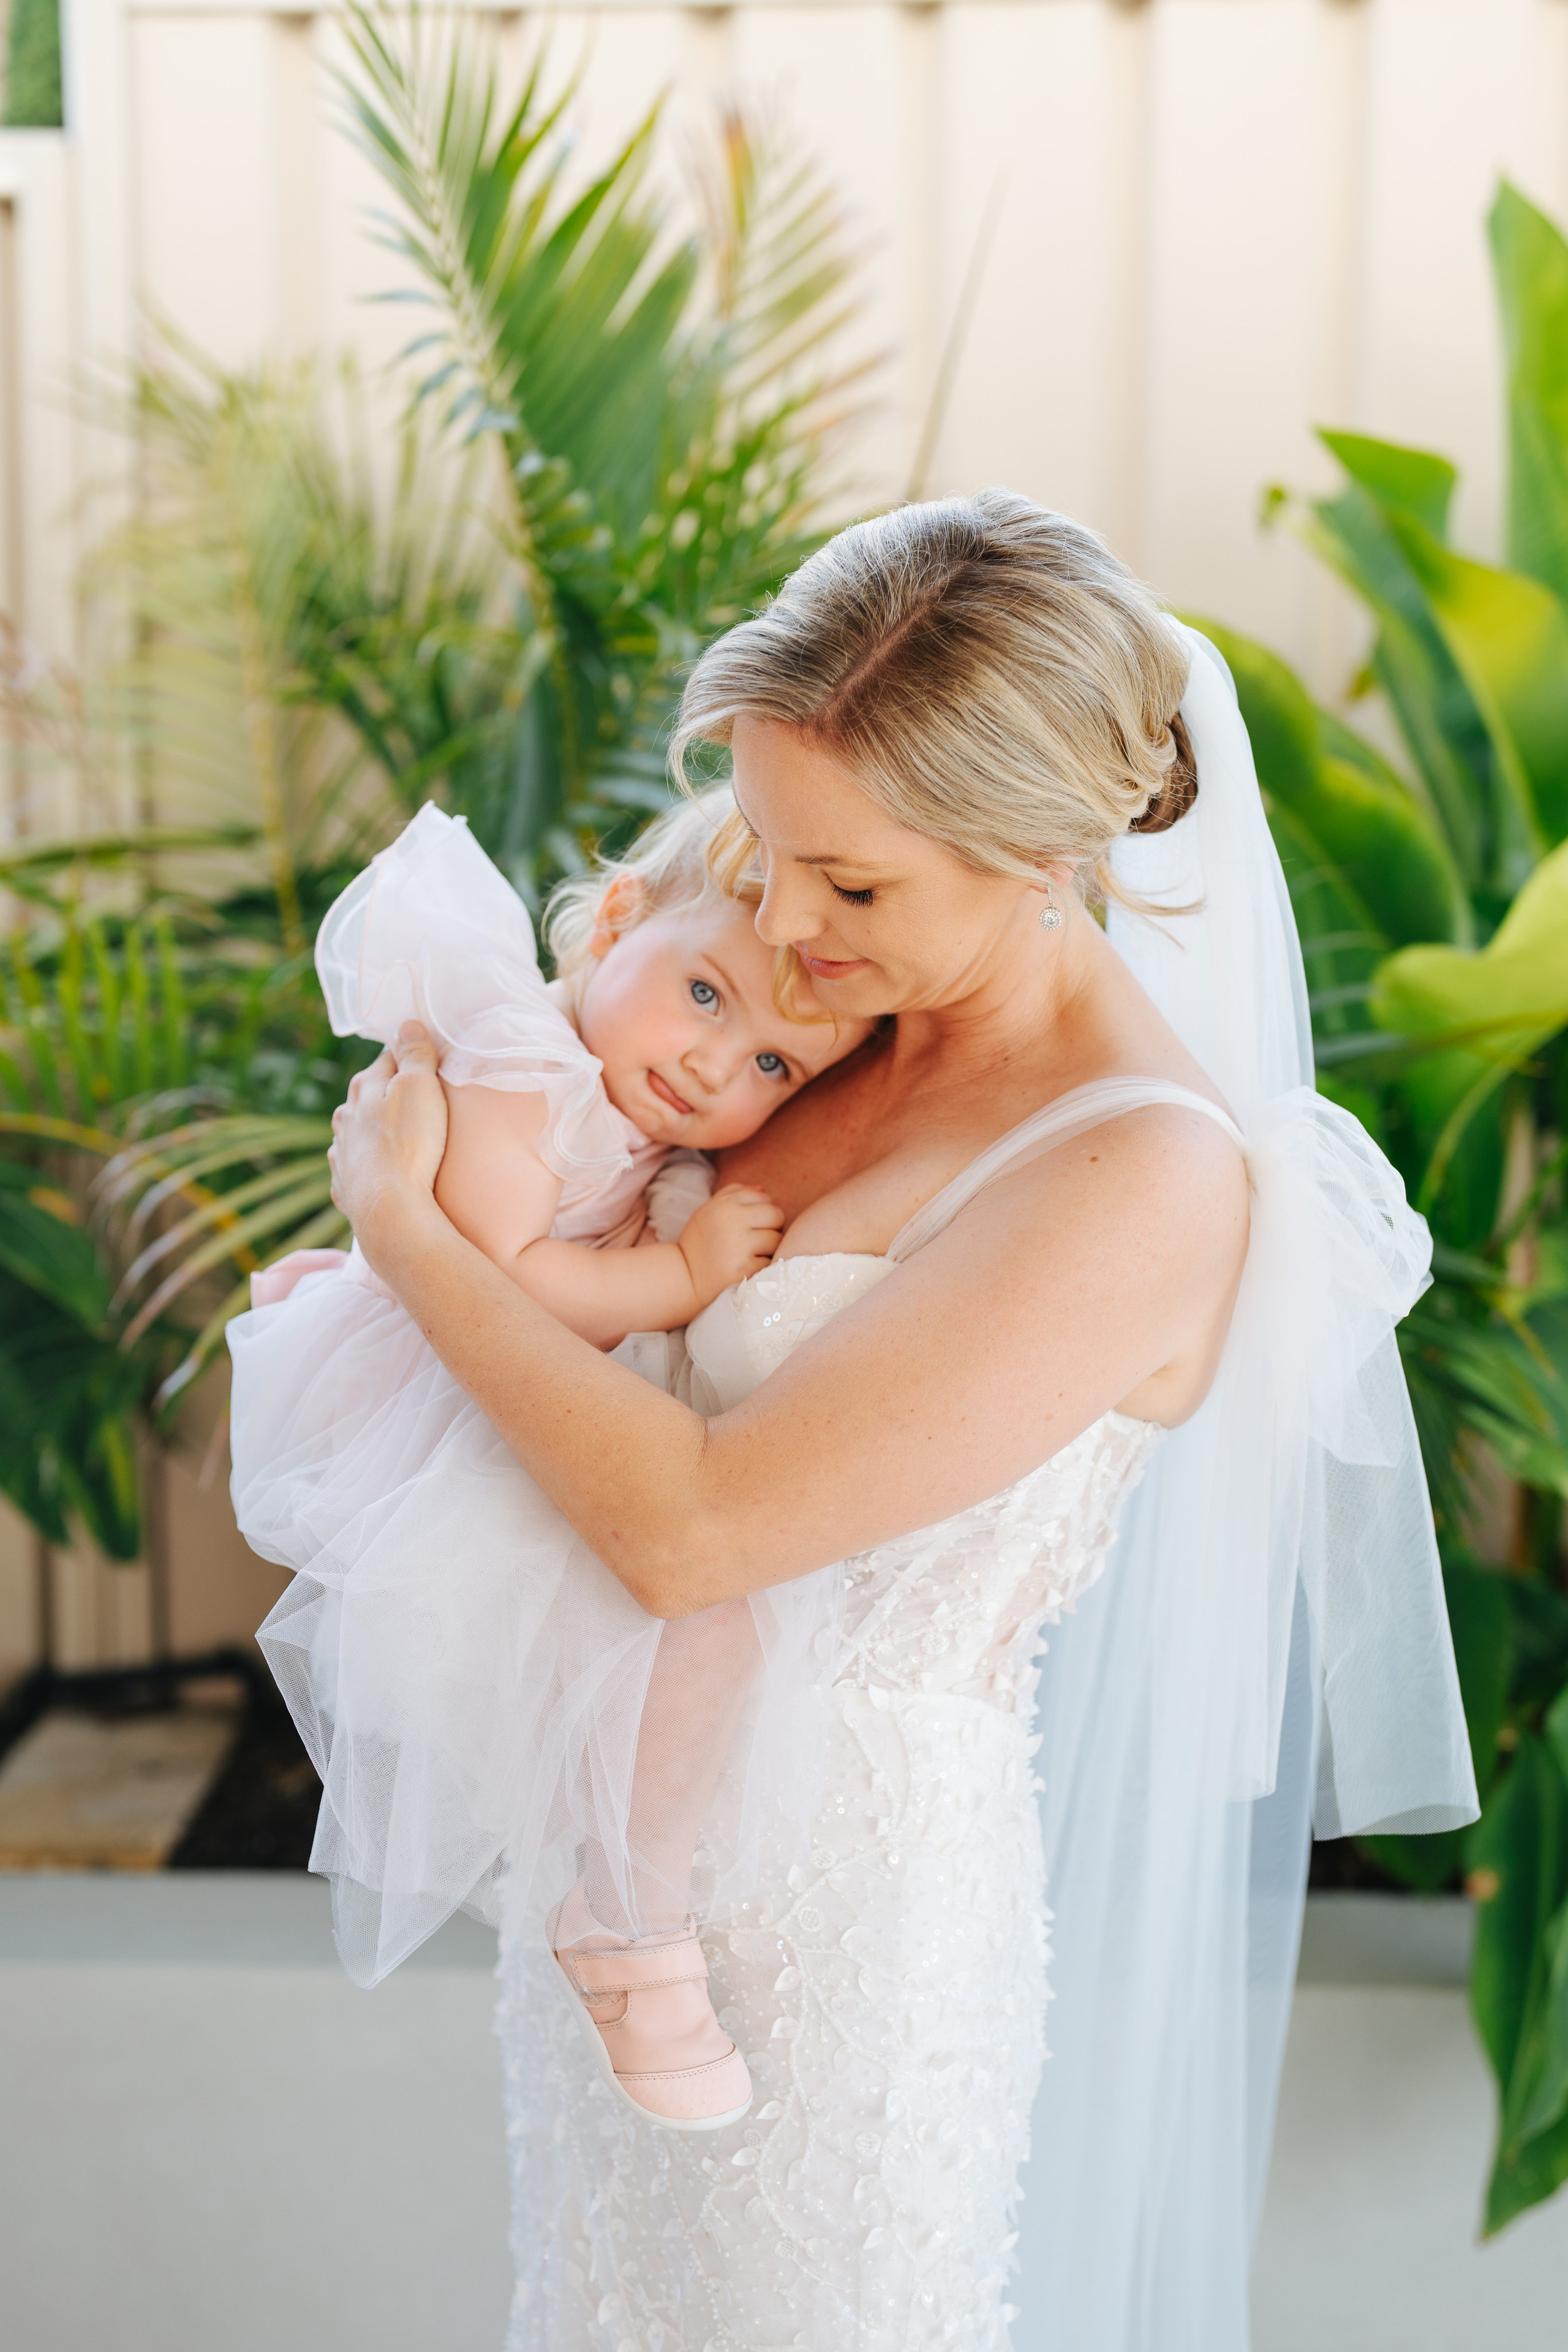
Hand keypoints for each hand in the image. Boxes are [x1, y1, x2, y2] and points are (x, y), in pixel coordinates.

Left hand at [328, 1023, 449, 1262]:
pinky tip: (380, 1175)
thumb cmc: (409, 1143)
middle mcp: (345, 1118)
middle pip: (369, 1095)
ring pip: (357, 1132)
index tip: (429, 1064)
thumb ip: (415, 1054)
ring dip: (374, 1132)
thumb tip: (407, 1024)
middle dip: (389, 1095)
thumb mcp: (420, 1087)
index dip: (410, 1058)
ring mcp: (342, 1154)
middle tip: (420, 1103)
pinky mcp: (345, 1187)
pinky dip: (367, 1168)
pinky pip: (355, 1170)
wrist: (389, 1209)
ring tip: (399, 1141)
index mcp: (363, 1088)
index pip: (387, 1058)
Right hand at [677, 1183, 784, 1307]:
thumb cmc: (698, 1242)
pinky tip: (745, 1267)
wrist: (683, 1277)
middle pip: (776, 1216)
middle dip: (771, 1227)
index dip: (762, 1211)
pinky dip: (761, 1266)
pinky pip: (769, 1262)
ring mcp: (739, 1246)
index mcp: (724, 1205)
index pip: (764, 1198)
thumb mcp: (707, 1210)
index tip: (751, 1223)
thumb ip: (733, 1194)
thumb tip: (763, 1189)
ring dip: (768, 1248)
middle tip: (756, 1239)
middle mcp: (732, 1221)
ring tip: (749, 1253)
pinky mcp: (745, 1269)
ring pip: (776, 1240)